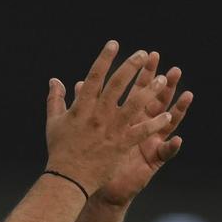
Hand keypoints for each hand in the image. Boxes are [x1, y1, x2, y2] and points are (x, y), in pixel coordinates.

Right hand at [44, 40, 173, 195]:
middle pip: (118, 84)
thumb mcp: (53, 122)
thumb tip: (54, 80)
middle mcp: (98, 114)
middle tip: (144, 53)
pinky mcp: (121, 144)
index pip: (95, 76)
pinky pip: (142, 131)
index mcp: (81, 107)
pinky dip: (156, 123)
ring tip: (163, 78)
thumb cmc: (60, 150)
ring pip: (135, 104)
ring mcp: (111, 129)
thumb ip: (55, 98)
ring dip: (151, 90)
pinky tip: (168, 115)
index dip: (104, 58)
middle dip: (132, 66)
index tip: (114, 43)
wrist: (67, 178)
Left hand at [84, 51, 192, 206]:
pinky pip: (164, 154)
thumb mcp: (88, 127)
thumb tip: (79, 84)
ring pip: (168, 123)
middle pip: (157, 102)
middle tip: (173, 70)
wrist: (90, 182)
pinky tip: (178, 139)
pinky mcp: (152, 161)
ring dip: (178, 109)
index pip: (137, 90)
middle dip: (165, 86)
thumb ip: (86, 105)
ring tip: (187, 95)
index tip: (149, 55)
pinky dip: (172, 147)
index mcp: (127, 116)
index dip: (143, 73)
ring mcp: (149, 142)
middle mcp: (142, 127)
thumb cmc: (92, 155)